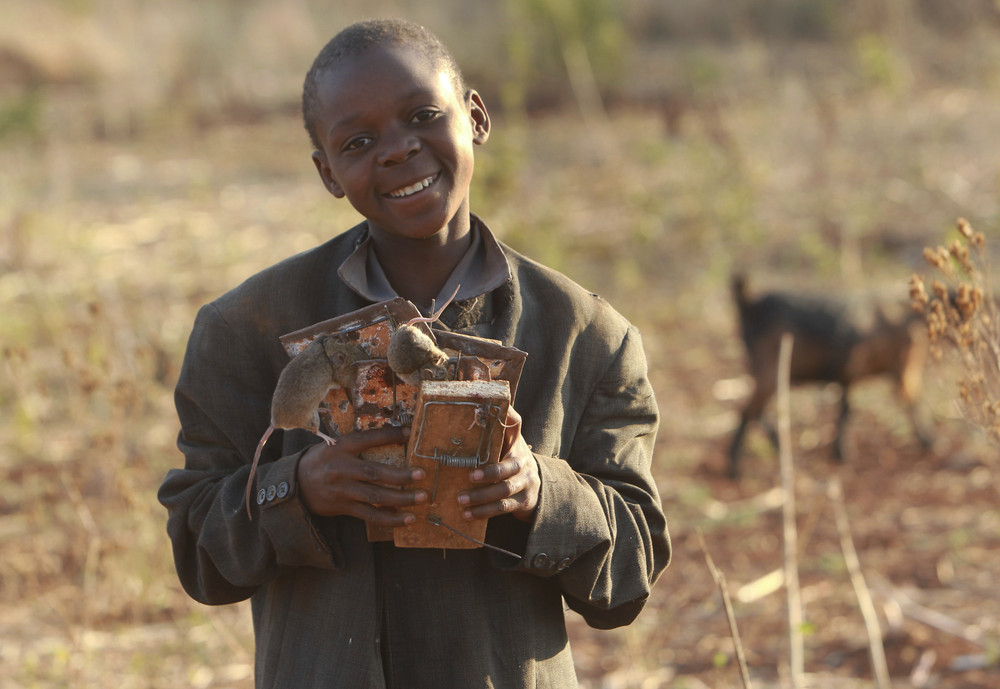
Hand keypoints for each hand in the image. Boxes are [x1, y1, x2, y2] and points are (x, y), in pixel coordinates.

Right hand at [297, 426, 427, 526]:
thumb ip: (358, 444)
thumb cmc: (323, 461)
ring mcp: (342, 490)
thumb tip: (394, 436)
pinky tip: (407, 518)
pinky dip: (390, 518)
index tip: (408, 432)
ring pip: (375, 496)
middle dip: (401, 475)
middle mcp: (341, 469)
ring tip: (421, 498)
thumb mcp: (335, 445)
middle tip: (421, 474)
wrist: (295, 484)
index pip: (366, 439)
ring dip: (401, 498)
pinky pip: (370, 515)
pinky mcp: (343, 507)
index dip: (387, 435)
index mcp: (340, 448)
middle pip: (374, 473)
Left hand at [457, 407, 538, 522]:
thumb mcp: (504, 442)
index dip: (506, 416)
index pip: (514, 424)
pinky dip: (484, 512)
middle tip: (469, 476)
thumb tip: (463, 396)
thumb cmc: (508, 460)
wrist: (535, 487)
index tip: (490, 414)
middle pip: (508, 467)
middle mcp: (523, 461)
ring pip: (504, 491)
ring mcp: (526, 482)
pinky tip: (468, 515)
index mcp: (515, 442)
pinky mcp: (523, 502)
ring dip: (481, 497)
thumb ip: (489, 427)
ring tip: (460, 500)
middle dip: (489, 473)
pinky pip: (503, 508)